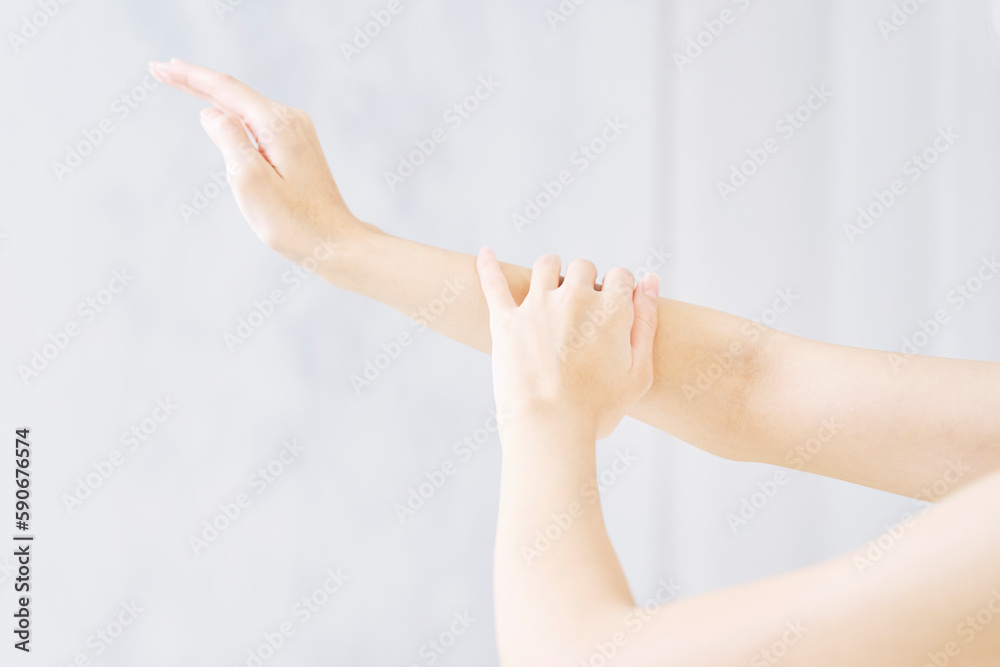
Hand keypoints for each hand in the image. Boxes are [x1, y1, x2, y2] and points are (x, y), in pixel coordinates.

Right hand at [149, 59, 369, 264]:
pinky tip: (220, 110)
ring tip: (182, 82)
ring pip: (246, 106)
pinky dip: (233, 113)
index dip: (190, 77)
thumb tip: (212, 112)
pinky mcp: (298, 148)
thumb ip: (229, 140)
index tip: (158, 67)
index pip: (225, 89)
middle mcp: (291, 121)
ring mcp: (298, 133)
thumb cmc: (293, 222)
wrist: (335, 243)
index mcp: (278, 125)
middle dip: (196, 81)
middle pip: (235, 93)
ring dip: (214, 95)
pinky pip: (258, 122)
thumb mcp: (251, 182)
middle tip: (160, 69)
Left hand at [476, 248, 659, 440]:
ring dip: (551, 273)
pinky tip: (486, 254)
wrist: (550, 428)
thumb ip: (647, 322)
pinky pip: (493, 283)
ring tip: (550, 291)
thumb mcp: (640, 372)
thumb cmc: (598, 409)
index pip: (621, 276)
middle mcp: (575, 298)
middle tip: (580, 313)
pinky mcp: (506, 320)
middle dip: (585, 283)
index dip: (619, 291)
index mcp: (611, 310)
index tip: (613, 309)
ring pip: (546, 266)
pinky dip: (488, 266)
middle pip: (583, 267)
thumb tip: (650, 281)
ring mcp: (538, 306)